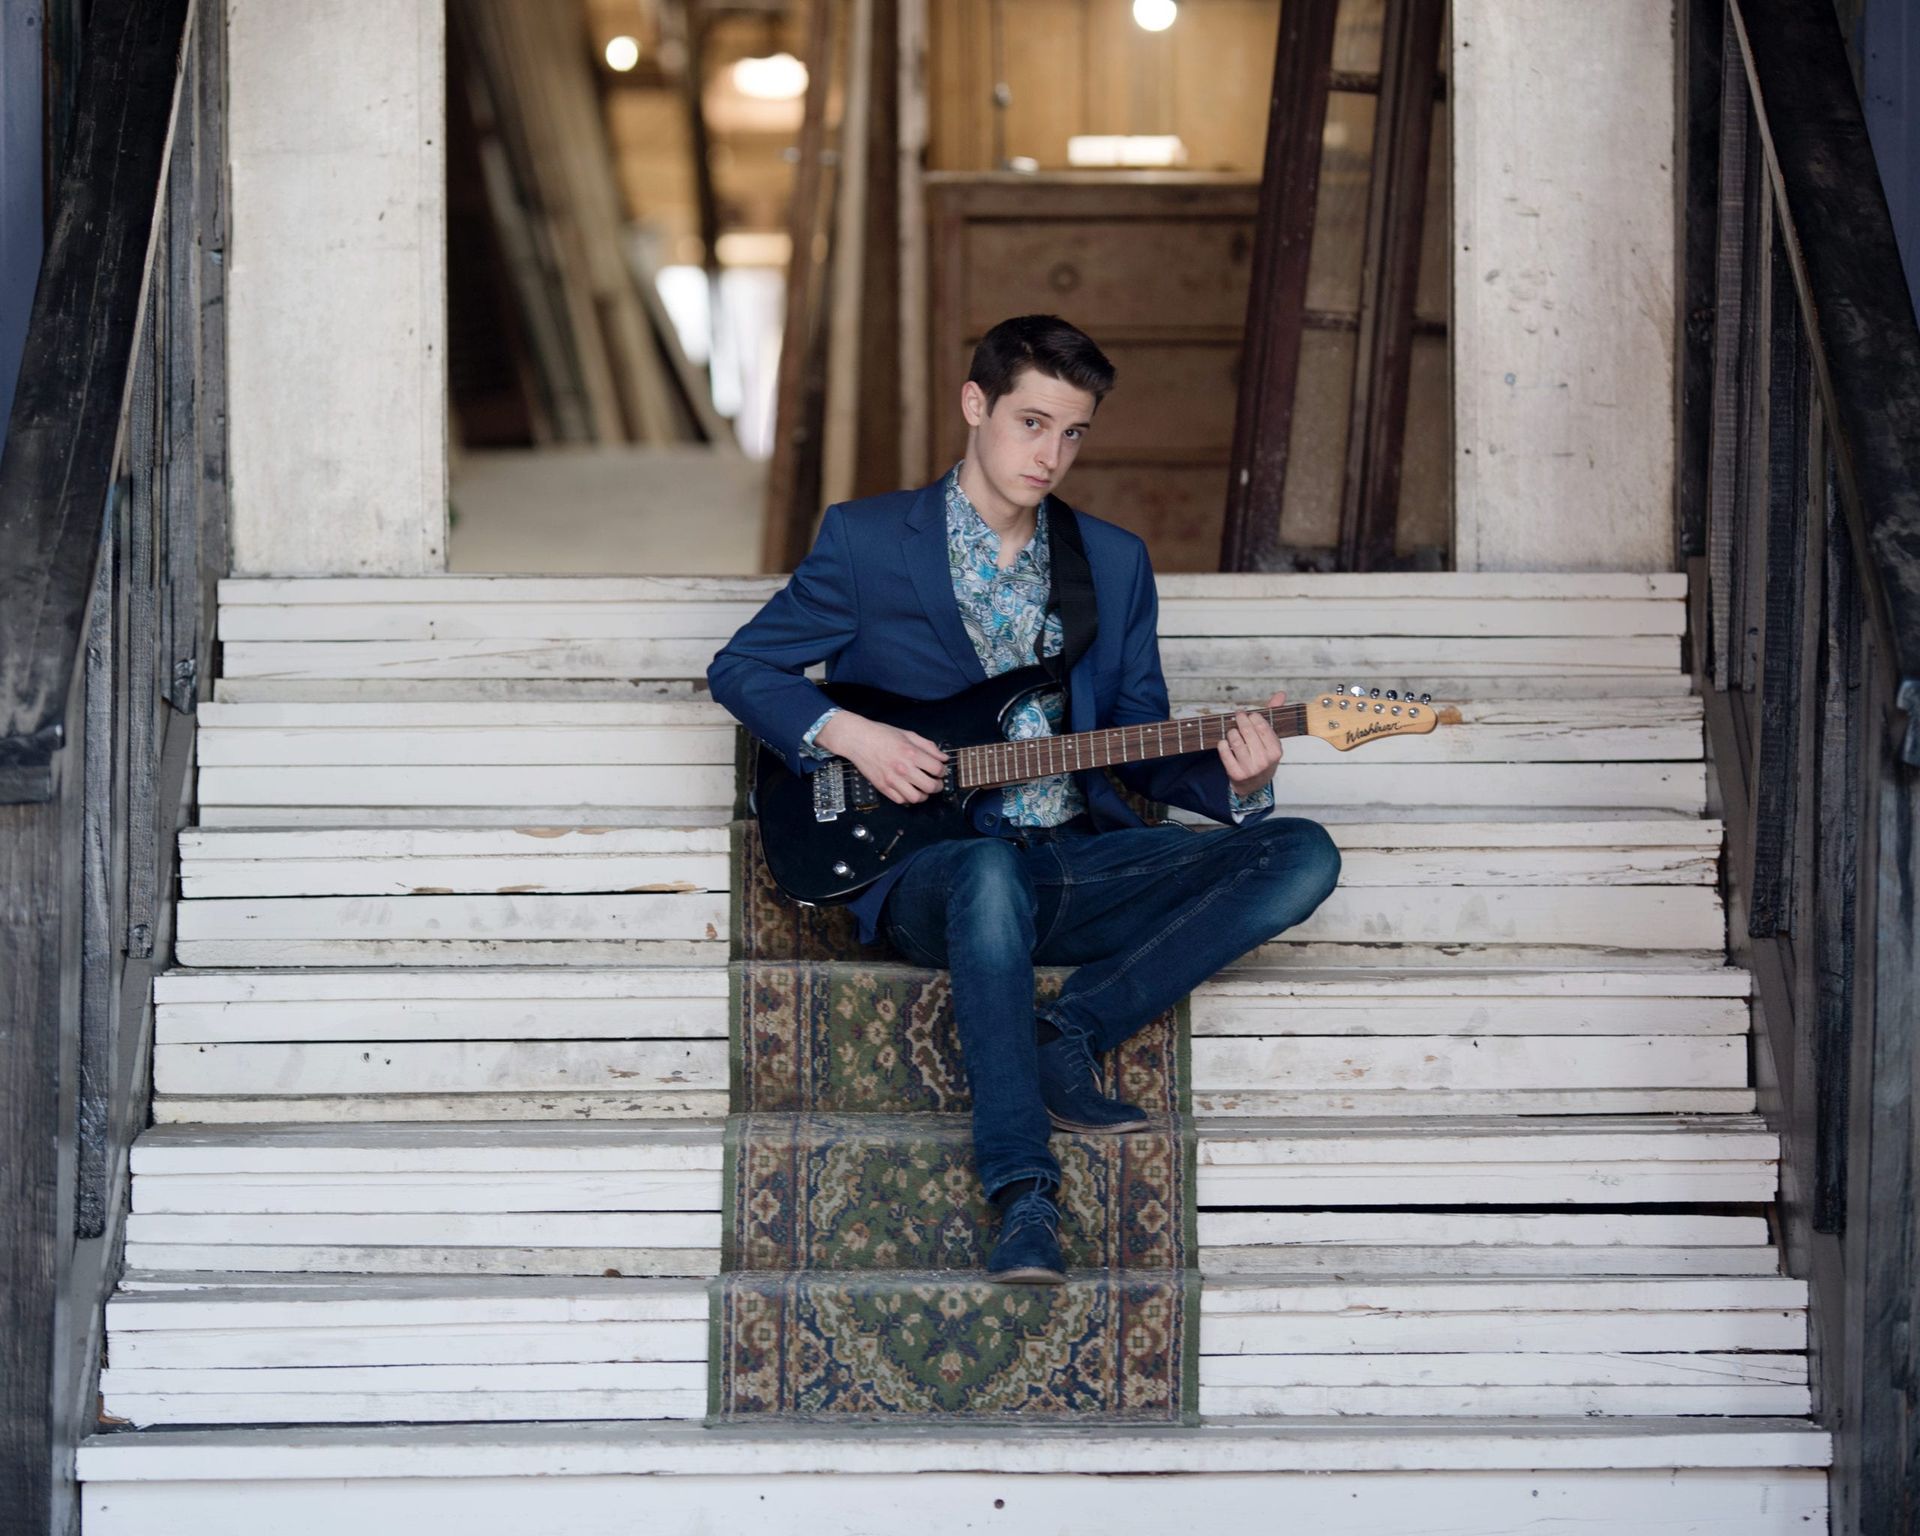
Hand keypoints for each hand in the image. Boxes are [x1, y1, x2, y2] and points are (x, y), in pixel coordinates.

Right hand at [816, 711, 948, 803]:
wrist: (858, 739)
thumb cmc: (882, 734)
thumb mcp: (908, 735)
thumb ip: (928, 746)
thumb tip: (943, 758)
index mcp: (911, 753)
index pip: (937, 769)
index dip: (942, 771)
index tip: (940, 770)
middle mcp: (903, 768)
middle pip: (930, 786)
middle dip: (937, 786)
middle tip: (936, 782)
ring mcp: (892, 779)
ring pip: (916, 798)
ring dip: (924, 795)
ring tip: (922, 789)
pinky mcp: (882, 787)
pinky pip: (900, 800)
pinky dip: (907, 798)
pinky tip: (908, 790)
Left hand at [1217, 690, 1285, 796]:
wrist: (1254, 784)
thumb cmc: (1263, 757)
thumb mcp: (1271, 740)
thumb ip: (1273, 716)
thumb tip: (1281, 694)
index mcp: (1276, 752)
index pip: (1263, 728)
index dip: (1254, 718)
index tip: (1249, 714)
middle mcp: (1264, 761)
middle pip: (1248, 733)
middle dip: (1241, 720)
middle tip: (1238, 715)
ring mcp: (1250, 769)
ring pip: (1236, 742)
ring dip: (1232, 732)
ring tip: (1232, 730)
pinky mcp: (1236, 774)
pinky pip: (1225, 754)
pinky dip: (1223, 745)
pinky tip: (1224, 742)